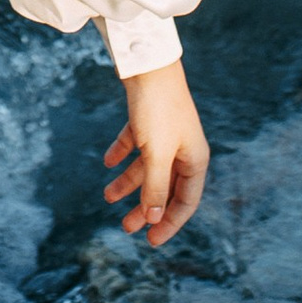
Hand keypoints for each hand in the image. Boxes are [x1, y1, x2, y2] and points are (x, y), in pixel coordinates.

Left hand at [104, 64, 209, 248]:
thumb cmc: (157, 108)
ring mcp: (166, 134)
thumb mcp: (156, 153)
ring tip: (106, 196)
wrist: (147, 62)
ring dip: (129, 183)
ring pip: (148, 168)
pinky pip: (136, 145)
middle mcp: (183, 148)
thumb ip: (155, 187)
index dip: (170, 223)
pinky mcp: (148, 119)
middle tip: (125, 228)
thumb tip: (154, 218)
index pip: (186, 202)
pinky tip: (107, 161)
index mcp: (195, 159)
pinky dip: (122, 154)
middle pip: (165, 187)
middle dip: (146, 208)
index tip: (151, 241)